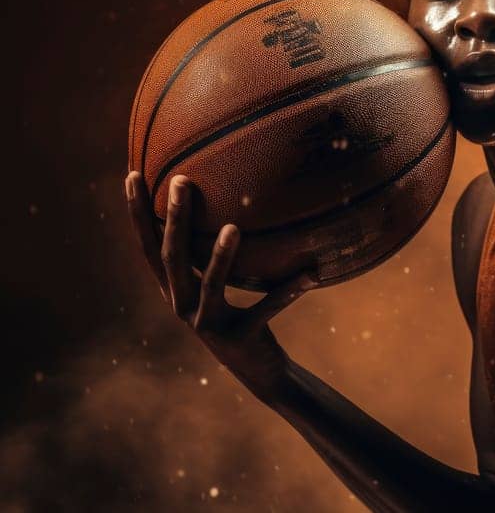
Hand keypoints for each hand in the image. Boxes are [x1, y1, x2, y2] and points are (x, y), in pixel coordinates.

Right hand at [125, 171, 314, 399]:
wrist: (260, 372)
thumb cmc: (241, 318)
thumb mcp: (221, 287)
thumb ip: (215, 256)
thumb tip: (231, 203)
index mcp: (175, 290)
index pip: (149, 246)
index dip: (137, 214)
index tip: (132, 174)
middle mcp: (182, 306)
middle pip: (173, 258)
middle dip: (174, 219)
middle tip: (180, 182)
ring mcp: (207, 325)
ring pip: (211, 286)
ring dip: (222, 257)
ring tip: (234, 227)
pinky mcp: (239, 340)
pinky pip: (264, 310)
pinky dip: (287, 292)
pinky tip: (310, 274)